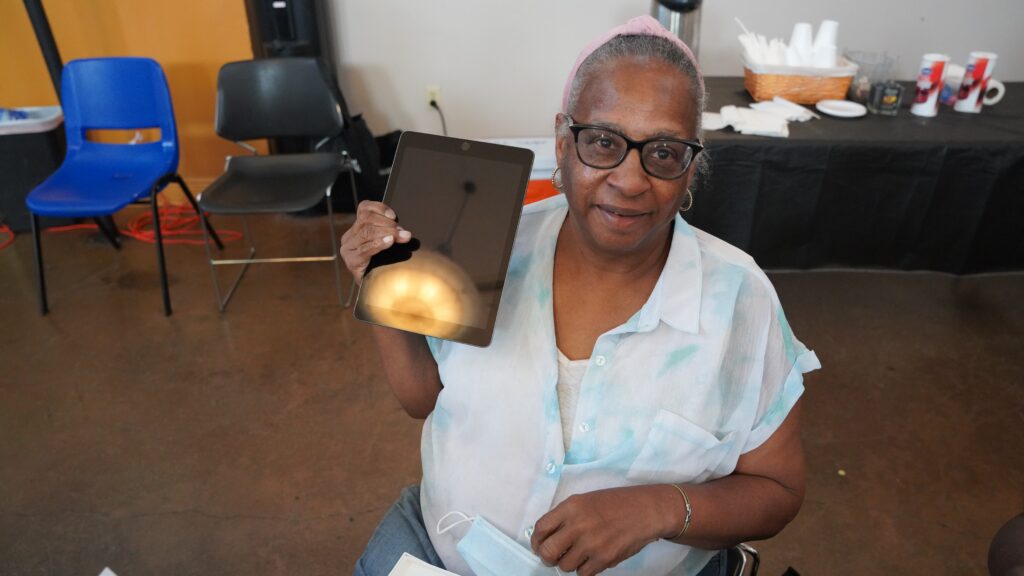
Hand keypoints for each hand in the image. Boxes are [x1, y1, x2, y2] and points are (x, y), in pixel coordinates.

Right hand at [340, 201, 412, 283]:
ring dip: (388, 233)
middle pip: (366, 220)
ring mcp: (348, 250)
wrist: (377, 290)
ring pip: (367, 232)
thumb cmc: (385, 264)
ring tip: (403, 237)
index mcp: (356, 229)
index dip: (379, 208)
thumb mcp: (386, 243)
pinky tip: (389, 242)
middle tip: (404, 232)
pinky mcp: (351, 262)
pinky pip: (365, 249)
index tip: (394, 215)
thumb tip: (404, 227)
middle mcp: (349, 238)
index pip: (364, 208)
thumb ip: (388, 230)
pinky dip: (379, 243)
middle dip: (388, 224)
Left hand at [530, 487, 671, 575]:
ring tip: (579, 554)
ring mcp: (591, 543)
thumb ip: (565, 516)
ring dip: (568, 563)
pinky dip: (584, 569)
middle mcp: (578, 525)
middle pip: (547, 552)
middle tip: (554, 557)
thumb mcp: (585, 500)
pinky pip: (583, 574)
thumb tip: (547, 536)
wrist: (645, 511)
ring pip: (564, 566)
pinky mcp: (604, 559)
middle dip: (547, 557)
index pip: (540, 528)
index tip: (539, 545)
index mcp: (571, 507)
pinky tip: (591, 559)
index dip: (536, 540)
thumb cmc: (616, 504)